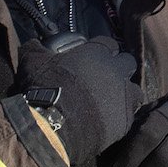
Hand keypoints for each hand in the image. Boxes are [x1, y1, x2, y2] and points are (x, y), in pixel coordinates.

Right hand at [16, 37, 140, 166]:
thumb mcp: (33, 62)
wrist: (54, 124)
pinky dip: (120, 117)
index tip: (93, 57)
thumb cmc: (45, 87)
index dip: (101, 49)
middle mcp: (115, 70)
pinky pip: (129, 115)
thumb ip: (35, 48)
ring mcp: (123, 95)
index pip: (108, 43)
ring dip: (125, 93)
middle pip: (127, 62)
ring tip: (111, 101)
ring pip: (134, 89)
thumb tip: (33, 43)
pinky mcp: (125, 119)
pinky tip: (108, 121)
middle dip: (119, 68)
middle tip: (104, 78)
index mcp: (96, 52)